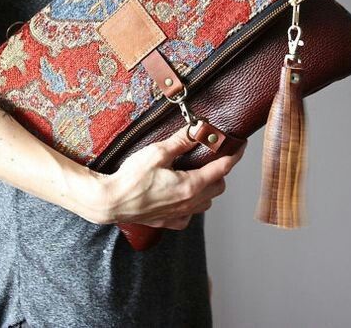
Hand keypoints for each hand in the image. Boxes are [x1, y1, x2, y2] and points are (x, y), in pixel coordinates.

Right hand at [64, 125, 246, 228]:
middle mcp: (189, 203)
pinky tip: (181, 194)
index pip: (222, 169)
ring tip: (196, 174)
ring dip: (207, 188)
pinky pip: (190, 214)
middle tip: (212, 157)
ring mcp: (180, 214)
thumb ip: (181, 141)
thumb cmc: (131, 178)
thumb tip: (199, 129)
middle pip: (218, 187)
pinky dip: (192, 204)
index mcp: (190, 185)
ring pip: (206, 202)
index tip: (240, 146)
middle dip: (220, 171)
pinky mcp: (169, 222)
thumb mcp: (157, 152)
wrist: (110, 202)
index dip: (234, 156)